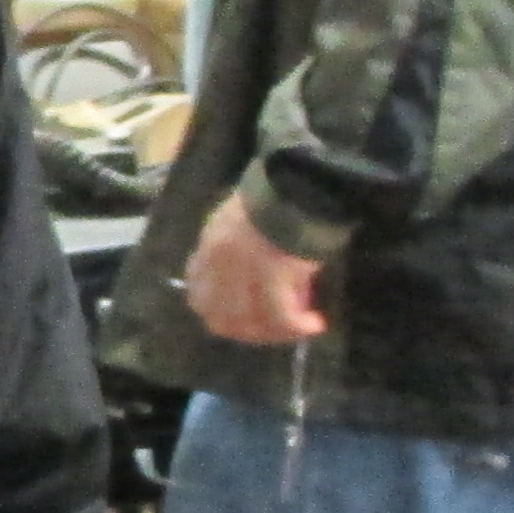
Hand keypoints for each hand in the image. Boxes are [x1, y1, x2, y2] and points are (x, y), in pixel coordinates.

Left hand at [181, 190, 327, 346]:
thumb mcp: (242, 219)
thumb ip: (237, 250)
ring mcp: (242, 272)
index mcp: (209, 245)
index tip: (244, 317)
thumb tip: (261, 280)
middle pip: (218, 318)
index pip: (198, 295)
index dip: (219, 312)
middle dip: (246, 330)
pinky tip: (315, 325)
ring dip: (273, 332)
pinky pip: (281, 317)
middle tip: (272, 330)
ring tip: (297, 327)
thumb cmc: (275, 193)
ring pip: (249, 323)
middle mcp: (218, 263)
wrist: (297, 180)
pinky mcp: (273, 279)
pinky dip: (298, 326)